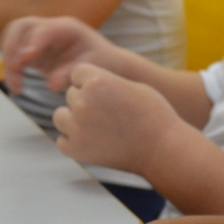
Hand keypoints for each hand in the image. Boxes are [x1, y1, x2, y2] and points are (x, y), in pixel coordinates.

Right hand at [0, 16, 121, 94]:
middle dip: (12, 46)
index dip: (33, 42)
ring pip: (12, 39)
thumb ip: (71, 73)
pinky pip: (14, 55)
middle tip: (14, 68)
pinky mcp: (33, 52)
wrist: (105, 63)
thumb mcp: (91, 68)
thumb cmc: (102, 62)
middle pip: (20, 26)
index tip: (25, 59)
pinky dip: (11, 69)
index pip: (44, 29)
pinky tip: (17, 87)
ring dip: (8, 60)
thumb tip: (51, 84)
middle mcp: (50, 28)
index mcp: (67, 27)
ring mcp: (39, 39)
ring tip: (16, 85)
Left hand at [54, 63, 188, 173]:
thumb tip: (85, 85)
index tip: (107, 94)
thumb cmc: (152, 115)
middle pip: (71, 95)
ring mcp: (77, 127)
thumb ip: (104, 82)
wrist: (162, 148)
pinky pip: (62, 140)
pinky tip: (93, 141)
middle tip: (108, 114)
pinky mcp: (75, 149)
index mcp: (97, 81)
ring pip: (60, 116)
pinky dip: (73, 142)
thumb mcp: (130, 85)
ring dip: (74, 120)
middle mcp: (83, 101)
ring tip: (98, 127)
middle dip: (85, 101)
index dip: (91, 82)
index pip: (77, 73)